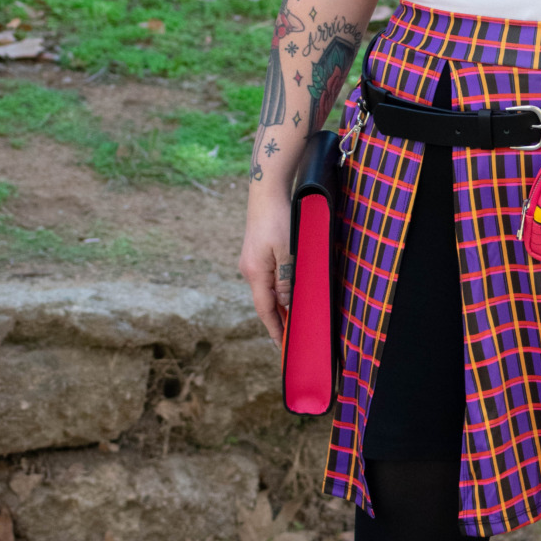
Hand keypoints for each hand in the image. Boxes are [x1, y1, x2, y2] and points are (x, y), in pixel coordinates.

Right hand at [240, 195, 292, 344]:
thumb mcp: (287, 252)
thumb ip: (286, 279)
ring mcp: (250, 263)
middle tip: (291, 338)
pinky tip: (286, 294)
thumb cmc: (278, 220)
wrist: (266, 194)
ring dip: (278, 305)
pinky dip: (277, 291)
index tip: (283, 347)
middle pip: (264, 303)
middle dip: (278, 321)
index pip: (266, 310)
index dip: (275, 329)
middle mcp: (249, 271)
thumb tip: (285, 303)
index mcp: (255, 274)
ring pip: (266, 291)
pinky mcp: (255, 255)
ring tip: (292, 321)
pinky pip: (267, 280)